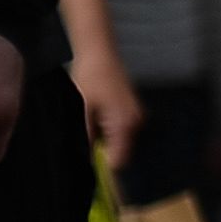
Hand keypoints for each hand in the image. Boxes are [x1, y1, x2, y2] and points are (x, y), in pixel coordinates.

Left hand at [70, 41, 141, 172]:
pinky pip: (123, 132)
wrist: (101, 54)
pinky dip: (110, 132)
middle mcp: (137, 124)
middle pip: (122, 153)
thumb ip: (87, 138)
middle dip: (104, 152)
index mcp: (125, 126)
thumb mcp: (83, 111)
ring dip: (106, 141)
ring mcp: (137, 118)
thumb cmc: (91, 79)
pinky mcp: (134, 112)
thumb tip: (86, 160)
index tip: (88, 166)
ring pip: (122, 143)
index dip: (104, 166)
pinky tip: (97, 118)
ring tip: (90, 126)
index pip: (120, 161)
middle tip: (86, 143)